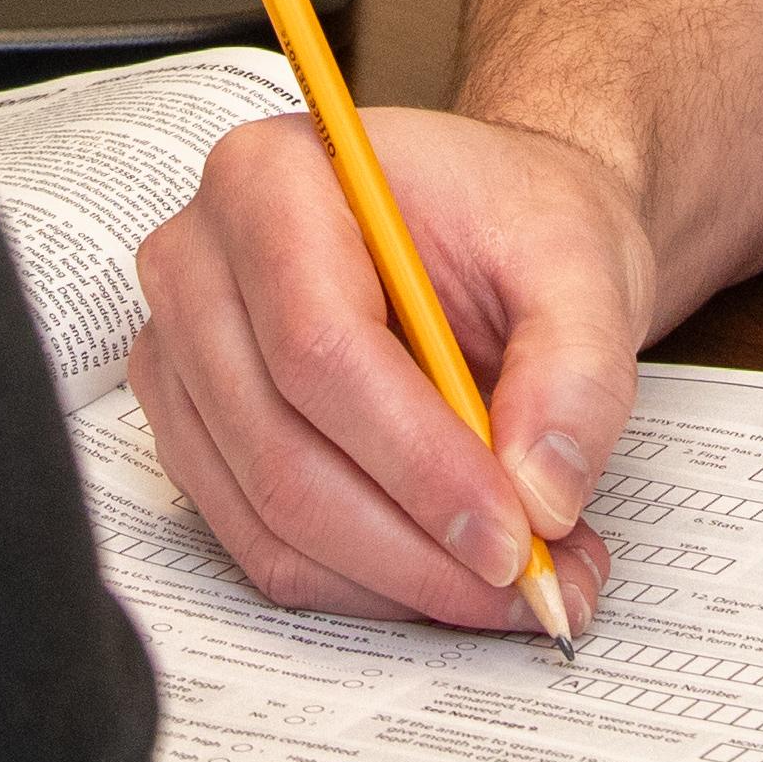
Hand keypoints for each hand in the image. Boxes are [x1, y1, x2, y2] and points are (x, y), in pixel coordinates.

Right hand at [125, 102, 653, 632]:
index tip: (512, 533)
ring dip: (396, 579)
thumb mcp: (582, 263)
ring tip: (516, 581)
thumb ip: (577, 369)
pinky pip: (261, 543)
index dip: (417, 459)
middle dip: (411, 543)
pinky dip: (364, 583)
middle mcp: (197, 263)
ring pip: (266, 514)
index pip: (318, 344)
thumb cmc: (514, 223)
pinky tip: (450, 572)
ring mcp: (180, 357)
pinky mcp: (194, 433)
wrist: (489, 229)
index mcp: (270, 178)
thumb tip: (542, 494)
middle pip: (279, 444)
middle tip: (527, 582)